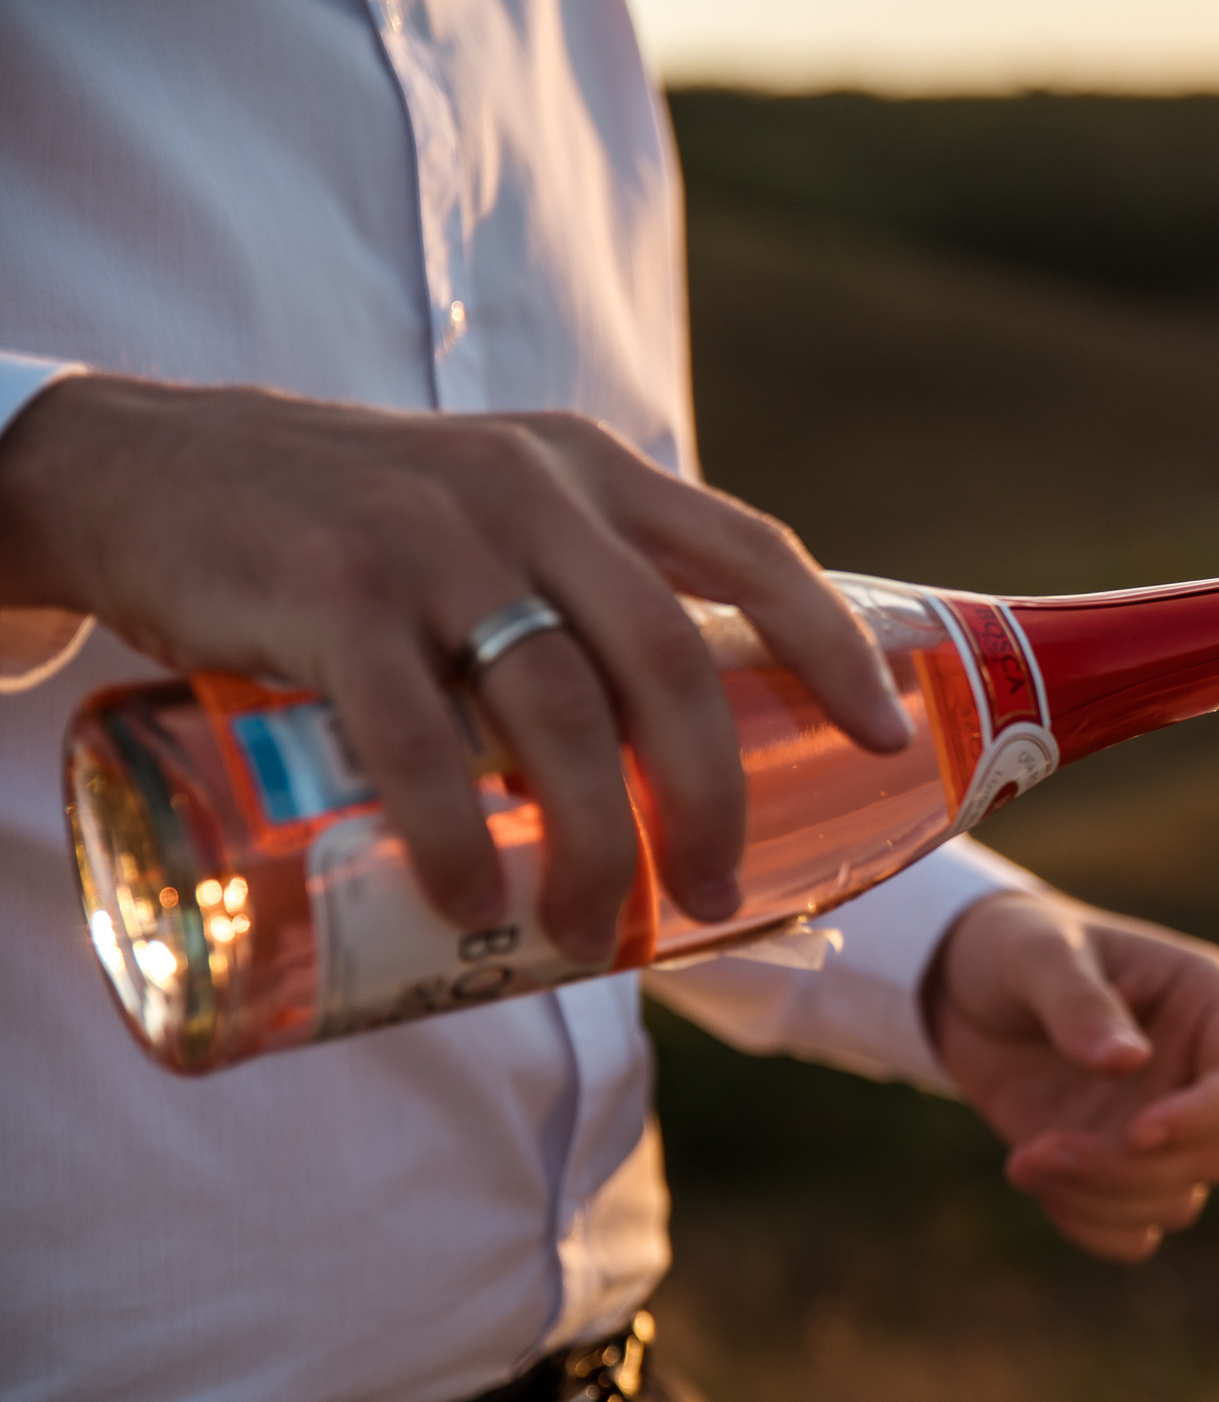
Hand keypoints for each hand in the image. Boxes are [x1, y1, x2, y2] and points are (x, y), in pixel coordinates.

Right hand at [0, 375, 910, 960]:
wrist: (152, 467)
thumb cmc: (354, 528)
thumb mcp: (493, 514)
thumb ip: (580, 594)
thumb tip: (681, 749)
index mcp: (590, 473)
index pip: (752, 550)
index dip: (832, 646)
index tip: (883, 739)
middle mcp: (530, 493)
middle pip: (667, 661)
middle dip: (709, 795)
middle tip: (713, 894)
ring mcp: (431, 541)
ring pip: (556, 712)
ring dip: (593, 843)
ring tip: (597, 933)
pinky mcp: (331, 596)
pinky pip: (419, 736)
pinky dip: (458, 835)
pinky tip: (472, 904)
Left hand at [929, 891, 1218, 1261]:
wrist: (962, 987)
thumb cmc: (1013, 946)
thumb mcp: (1036, 955)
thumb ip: (1079, 1003)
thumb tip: (1128, 1062)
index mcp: (1207, 1002)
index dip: (1208, 1115)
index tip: (1137, 1131)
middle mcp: (1198, 1070)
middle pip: (1215, 1155)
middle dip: (1130, 1170)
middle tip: (1041, 1148)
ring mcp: (1163, 1124)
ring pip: (1178, 1201)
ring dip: (1102, 1200)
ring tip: (1024, 1161)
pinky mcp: (1120, 1165)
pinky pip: (1136, 1231)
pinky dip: (1091, 1226)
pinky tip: (1033, 1179)